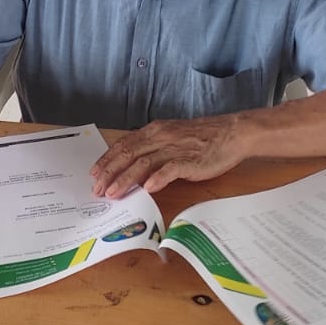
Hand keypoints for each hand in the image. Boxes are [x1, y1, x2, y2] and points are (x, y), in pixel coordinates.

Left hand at [90, 115, 247, 197]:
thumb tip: (133, 170)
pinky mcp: (190, 160)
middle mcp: (161, 137)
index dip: (107, 159)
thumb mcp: (172, 139)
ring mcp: (175, 148)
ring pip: (144, 163)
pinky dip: (158, 179)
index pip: (124, 145)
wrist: (231, 133)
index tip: (94, 173)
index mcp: (155, 130)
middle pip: (128, 154)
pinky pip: (170, 169)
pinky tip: (148, 189)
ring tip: (113, 193)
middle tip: (97, 189)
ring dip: (126, 179)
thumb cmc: (202, 139)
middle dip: (110, 173)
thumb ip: (153, 151)